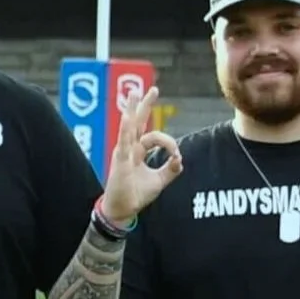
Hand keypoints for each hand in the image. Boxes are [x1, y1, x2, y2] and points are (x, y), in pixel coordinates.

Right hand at [100, 87, 181, 224]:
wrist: (123, 210)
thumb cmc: (136, 195)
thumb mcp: (159, 181)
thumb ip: (171, 169)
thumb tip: (180, 159)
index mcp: (137, 151)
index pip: (154, 136)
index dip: (169, 142)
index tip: (176, 155)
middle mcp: (129, 148)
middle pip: (138, 122)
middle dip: (145, 105)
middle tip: (153, 89)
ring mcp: (123, 152)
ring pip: (128, 127)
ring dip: (132, 110)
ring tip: (133, 94)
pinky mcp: (119, 160)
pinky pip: (123, 142)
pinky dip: (125, 129)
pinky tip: (127, 117)